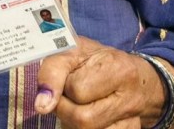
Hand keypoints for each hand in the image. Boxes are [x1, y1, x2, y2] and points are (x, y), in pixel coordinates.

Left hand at [35, 37, 173, 128]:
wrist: (131, 74)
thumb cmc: (97, 60)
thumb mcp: (72, 51)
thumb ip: (53, 71)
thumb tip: (41, 105)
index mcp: (117, 67)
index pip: (77, 90)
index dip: (64, 85)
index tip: (68, 77)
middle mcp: (129, 97)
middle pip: (83, 119)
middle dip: (66, 109)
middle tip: (68, 96)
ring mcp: (132, 119)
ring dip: (73, 122)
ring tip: (78, 105)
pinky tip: (90, 115)